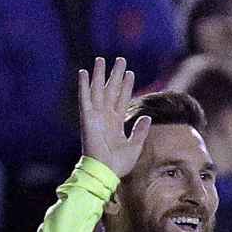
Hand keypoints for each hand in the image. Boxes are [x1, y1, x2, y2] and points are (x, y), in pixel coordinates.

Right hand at [77, 56, 151, 178]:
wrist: (105, 172)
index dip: (125, 85)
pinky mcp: (87, 118)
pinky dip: (84, 86)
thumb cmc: (119, 163)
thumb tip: (147, 117)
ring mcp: (96, 116)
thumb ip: (140, 130)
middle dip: (115, 74)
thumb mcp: (135, 145)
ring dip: (100, 75)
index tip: (130, 72)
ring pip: (98, 90)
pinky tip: (84, 73)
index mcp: (116, 122)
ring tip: (101, 59)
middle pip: (111, 90)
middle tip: (120, 59)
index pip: (122, 98)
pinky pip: (85, 98)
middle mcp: (106, 116)